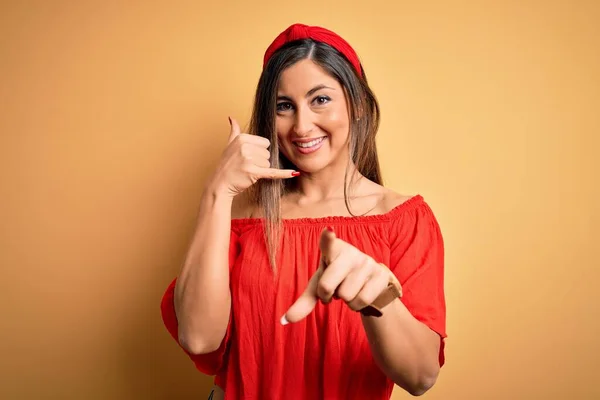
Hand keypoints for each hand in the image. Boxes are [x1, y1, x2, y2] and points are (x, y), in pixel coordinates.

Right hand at [208, 117, 297, 198]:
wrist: (220, 183)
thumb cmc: (226, 165)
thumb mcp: (229, 145)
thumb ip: (234, 131)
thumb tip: (232, 117)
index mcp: (242, 138)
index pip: (265, 143)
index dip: (259, 151)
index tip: (248, 156)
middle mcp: (245, 147)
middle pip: (267, 153)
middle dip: (260, 161)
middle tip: (246, 165)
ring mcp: (248, 159)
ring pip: (268, 163)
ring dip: (260, 169)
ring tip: (247, 171)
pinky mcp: (253, 172)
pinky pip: (273, 172)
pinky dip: (284, 173)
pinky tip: (294, 173)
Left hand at [282, 228, 398, 323]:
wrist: (369, 284)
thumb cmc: (338, 280)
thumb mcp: (320, 287)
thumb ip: (304, 302)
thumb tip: (284, 321)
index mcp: (331, 249)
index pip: (328, 242)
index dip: (327, 237)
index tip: (328, 231)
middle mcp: (350, 252)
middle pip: (327, 286)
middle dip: (327, 294)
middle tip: (333, 289)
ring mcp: (367, 262)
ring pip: (345, 296)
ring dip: (345, 300)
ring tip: (349, 289)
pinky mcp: (381, 275)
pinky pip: (361, 301)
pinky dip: (357, 305)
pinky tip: (360, 293)